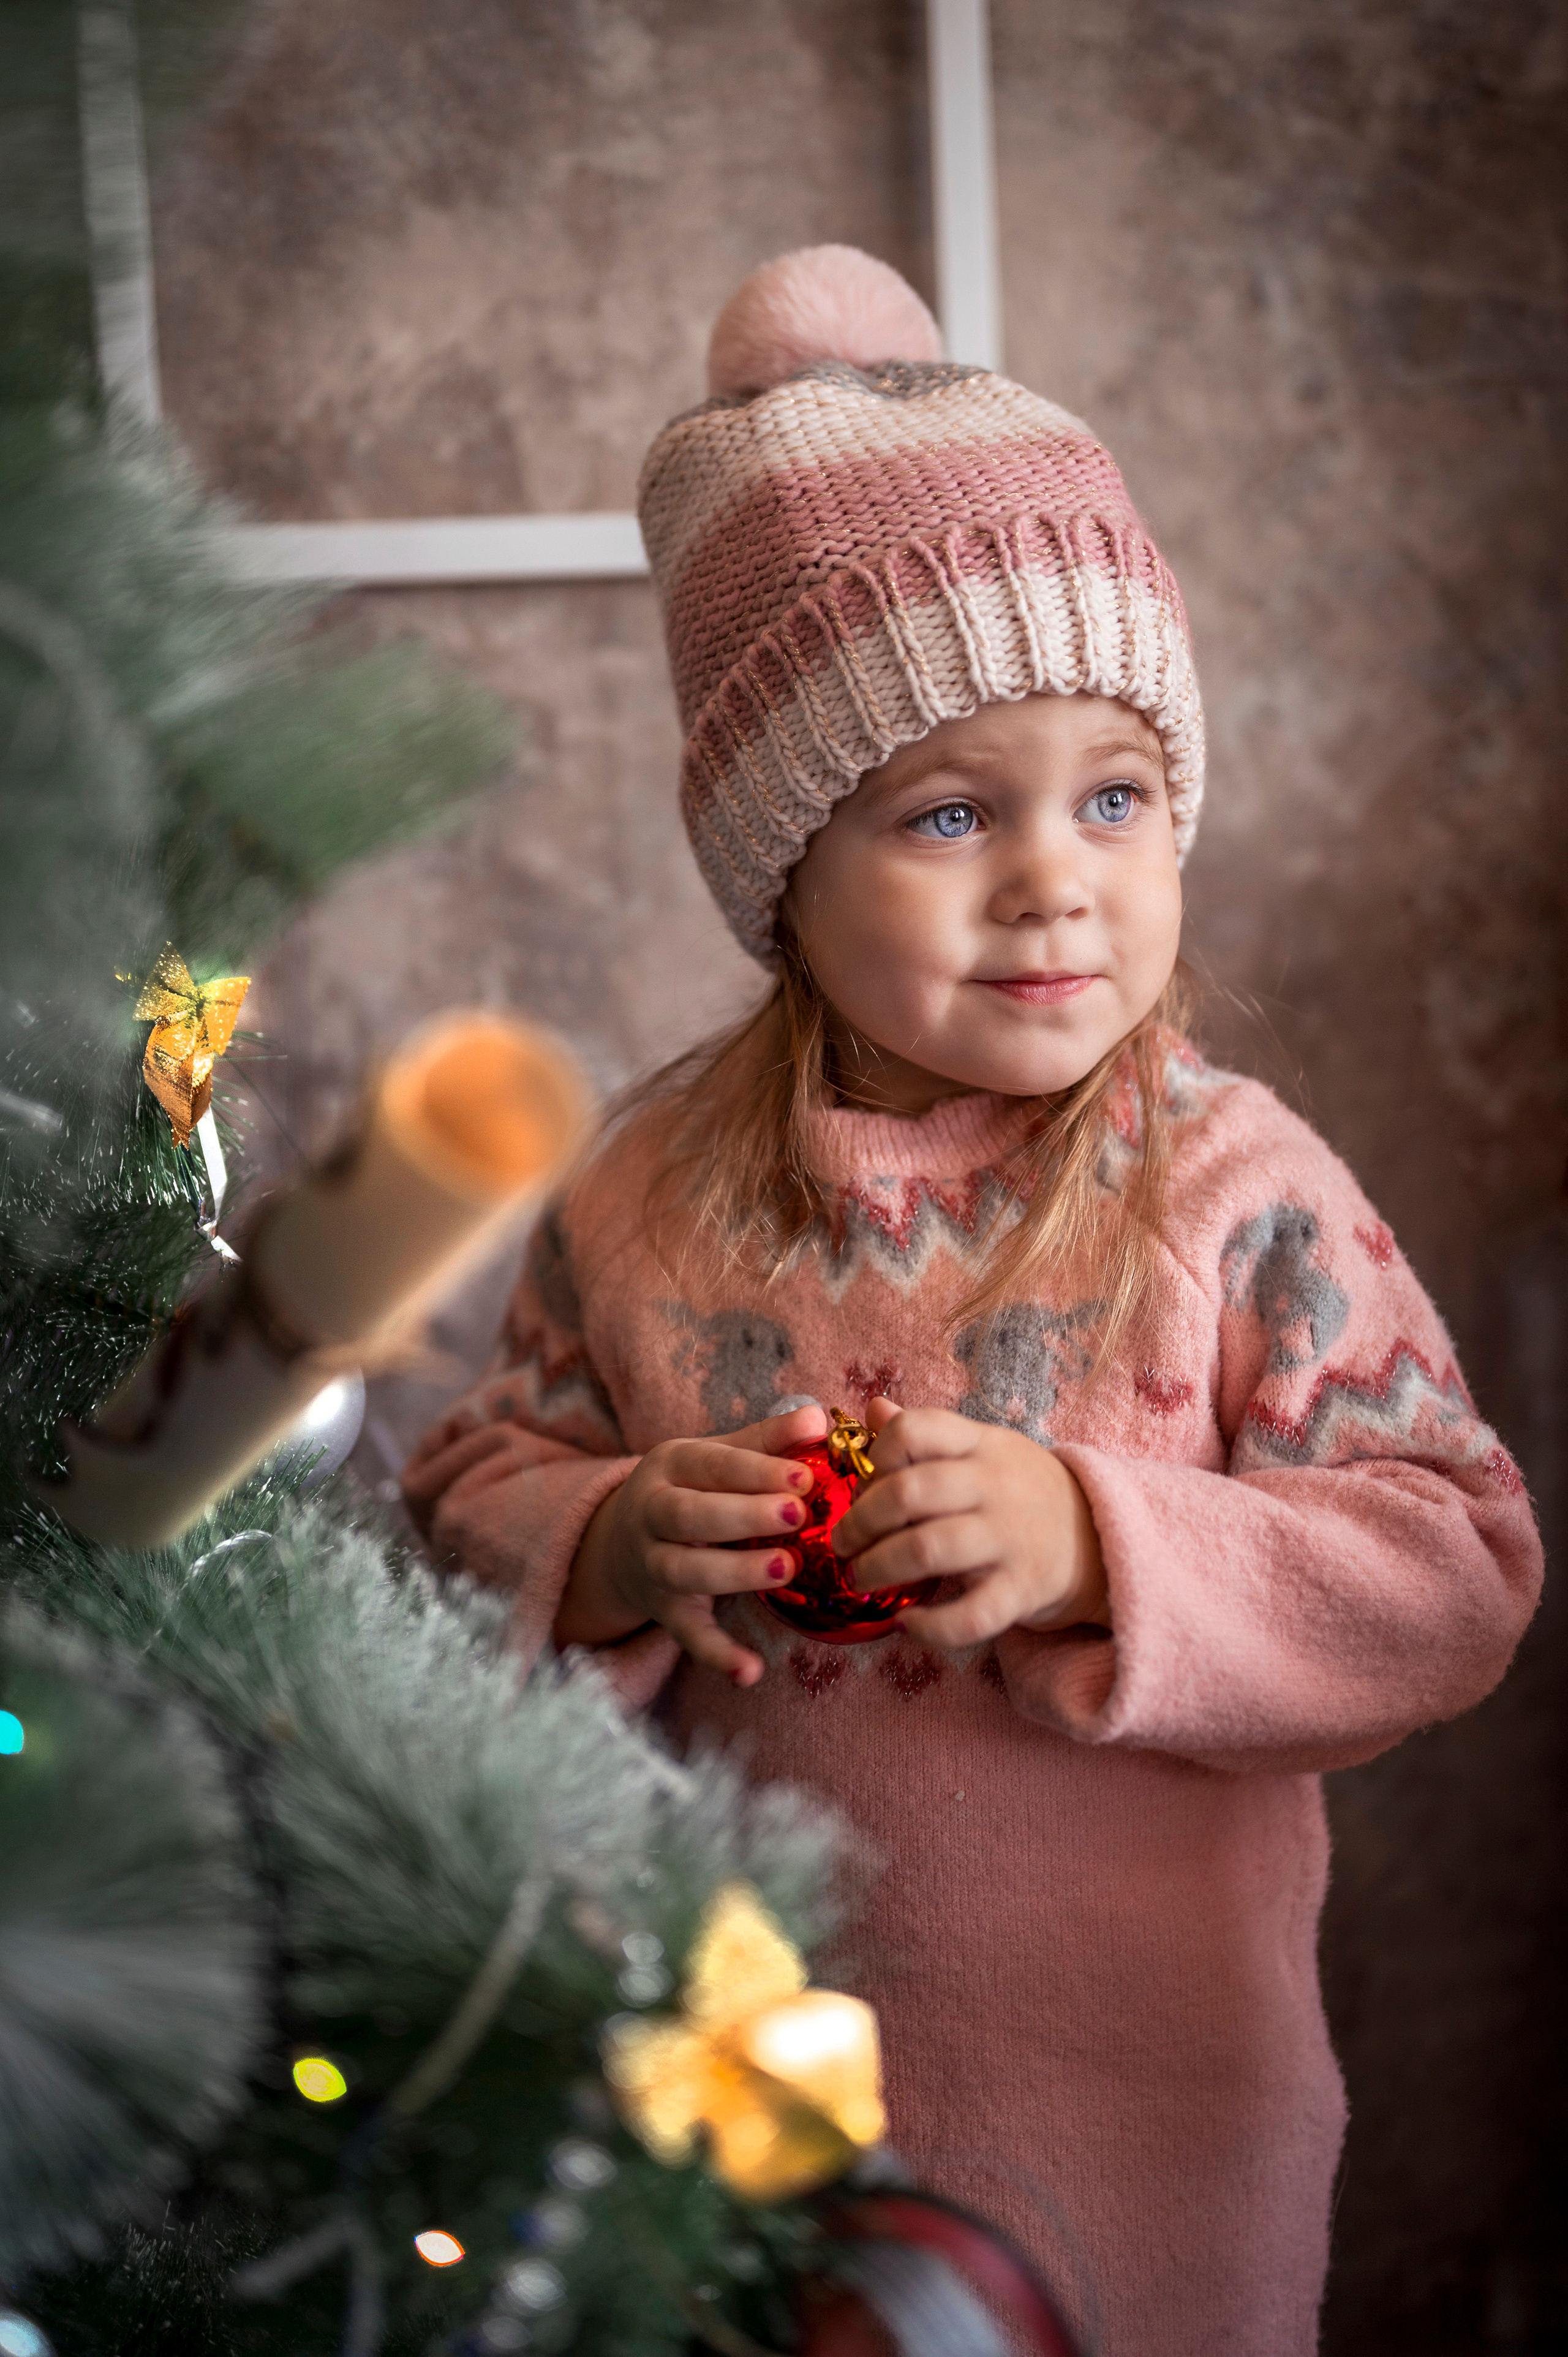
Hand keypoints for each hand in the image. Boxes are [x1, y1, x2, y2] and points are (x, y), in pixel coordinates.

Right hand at [555, 1403, 828, 1685]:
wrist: (623, 1541)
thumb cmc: (692, 1489)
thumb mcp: (717, 1456)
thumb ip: (768, 1440)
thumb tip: (818, 1417)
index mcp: (670, 1466)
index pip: (712, 1464)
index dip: (757, 1470)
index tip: (805, 1476)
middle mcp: (651, 1514)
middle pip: (688, 1515)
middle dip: (743, 1514)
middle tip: (797, 1514)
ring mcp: (653, 1566)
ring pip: (684, 1571)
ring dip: (735, 1573)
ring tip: (787, 1567)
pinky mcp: (665, 1612)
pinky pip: (688, 1636)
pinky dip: (717, 1655)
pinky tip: (751, 1672)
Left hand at [830, 1398, 1108, 1648]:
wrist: (1101, 1539)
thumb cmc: (1023, 1493)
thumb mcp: (983, 1450)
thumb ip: (928, 1433)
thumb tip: (873, 1409)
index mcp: (981, 1445)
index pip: (917, 1429)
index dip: (877, 1455)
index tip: (865, 1484)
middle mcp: (995, 1486)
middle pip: (910, 1492)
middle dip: (860, 1521)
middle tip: (843, 1544)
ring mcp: (1010, 1539)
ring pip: (929, 1549)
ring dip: (879, 1567)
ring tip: (859, 1579)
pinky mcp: (1022, 1591)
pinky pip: (969, 1617)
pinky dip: (929, 1627)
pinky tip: (906, 1623)